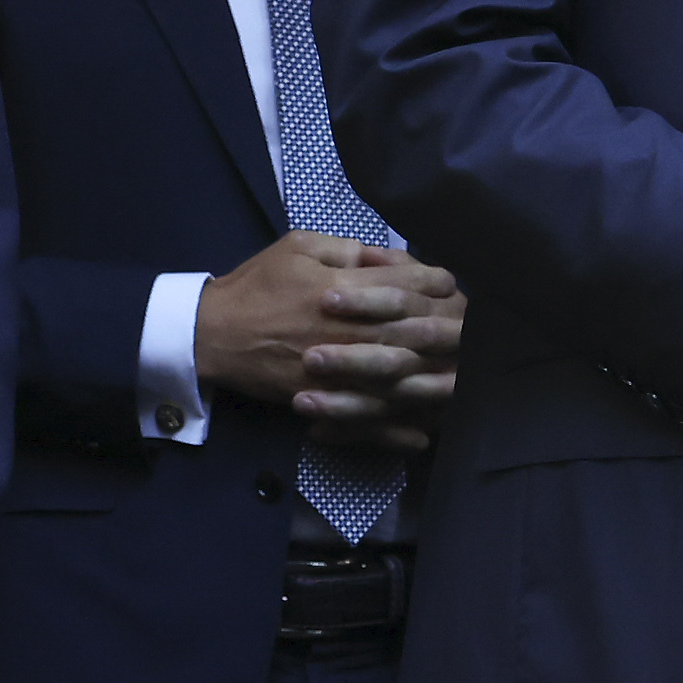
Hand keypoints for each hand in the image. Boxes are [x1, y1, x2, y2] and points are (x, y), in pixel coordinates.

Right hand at [196, 233, 462, 444]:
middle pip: (413, 333)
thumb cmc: (256, 285)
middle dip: (446, 331)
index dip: (435, 283)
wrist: (213, 334)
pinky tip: (421, 435)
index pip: (406, 285)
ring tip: (458, 383)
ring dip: (433, 382)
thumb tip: (383, 256)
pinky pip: (368, 420)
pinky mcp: (324, 399)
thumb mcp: (298, 247)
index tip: (451, 284)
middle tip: (470, 332)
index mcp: (344, 288)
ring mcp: (338, 370)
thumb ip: (344, 249)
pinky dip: (396, 431)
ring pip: (398, 381)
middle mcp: (348, 331)